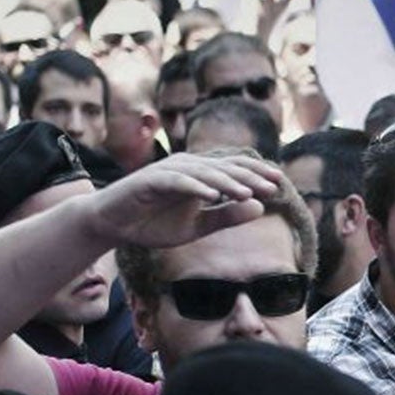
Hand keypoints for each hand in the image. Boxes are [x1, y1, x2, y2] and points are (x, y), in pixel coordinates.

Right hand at [87, 151, 287, 250]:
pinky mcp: (150, 181)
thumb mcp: (197, 226)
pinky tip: (211, 195)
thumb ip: (226, 217)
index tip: (281, 185)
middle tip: (274, 187)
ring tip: (248, 193)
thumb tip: (259, 207)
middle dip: (250, 177)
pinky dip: (194, 187)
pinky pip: (176, 181)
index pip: (234, 171)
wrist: (114, 225)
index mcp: (201, 175)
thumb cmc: (154, 223)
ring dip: (226, 182)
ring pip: (204, 173)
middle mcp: (187, 167)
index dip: (257, 175)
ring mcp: (168, 172)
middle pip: (224, 168)